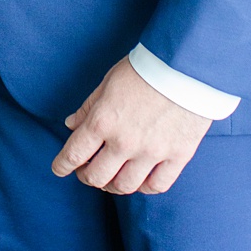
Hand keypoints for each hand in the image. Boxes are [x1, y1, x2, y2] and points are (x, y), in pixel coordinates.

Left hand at [52, 57, 211, 193]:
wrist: (189, 63)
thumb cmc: (147, 67)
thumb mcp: (110, 81)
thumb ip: (89, 107)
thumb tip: (72, 125)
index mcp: (103, 121)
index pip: (73, 155)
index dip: (62, 166)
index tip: (60, 168)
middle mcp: (124, 142)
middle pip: (96, 177)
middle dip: (87, 176)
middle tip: (88, 170)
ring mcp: (152, 152)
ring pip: (125, 186)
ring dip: (113, 185)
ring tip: (114, 177)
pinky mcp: (178, 155)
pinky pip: (157, 185)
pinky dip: (145, 187)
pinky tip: (141, 179)